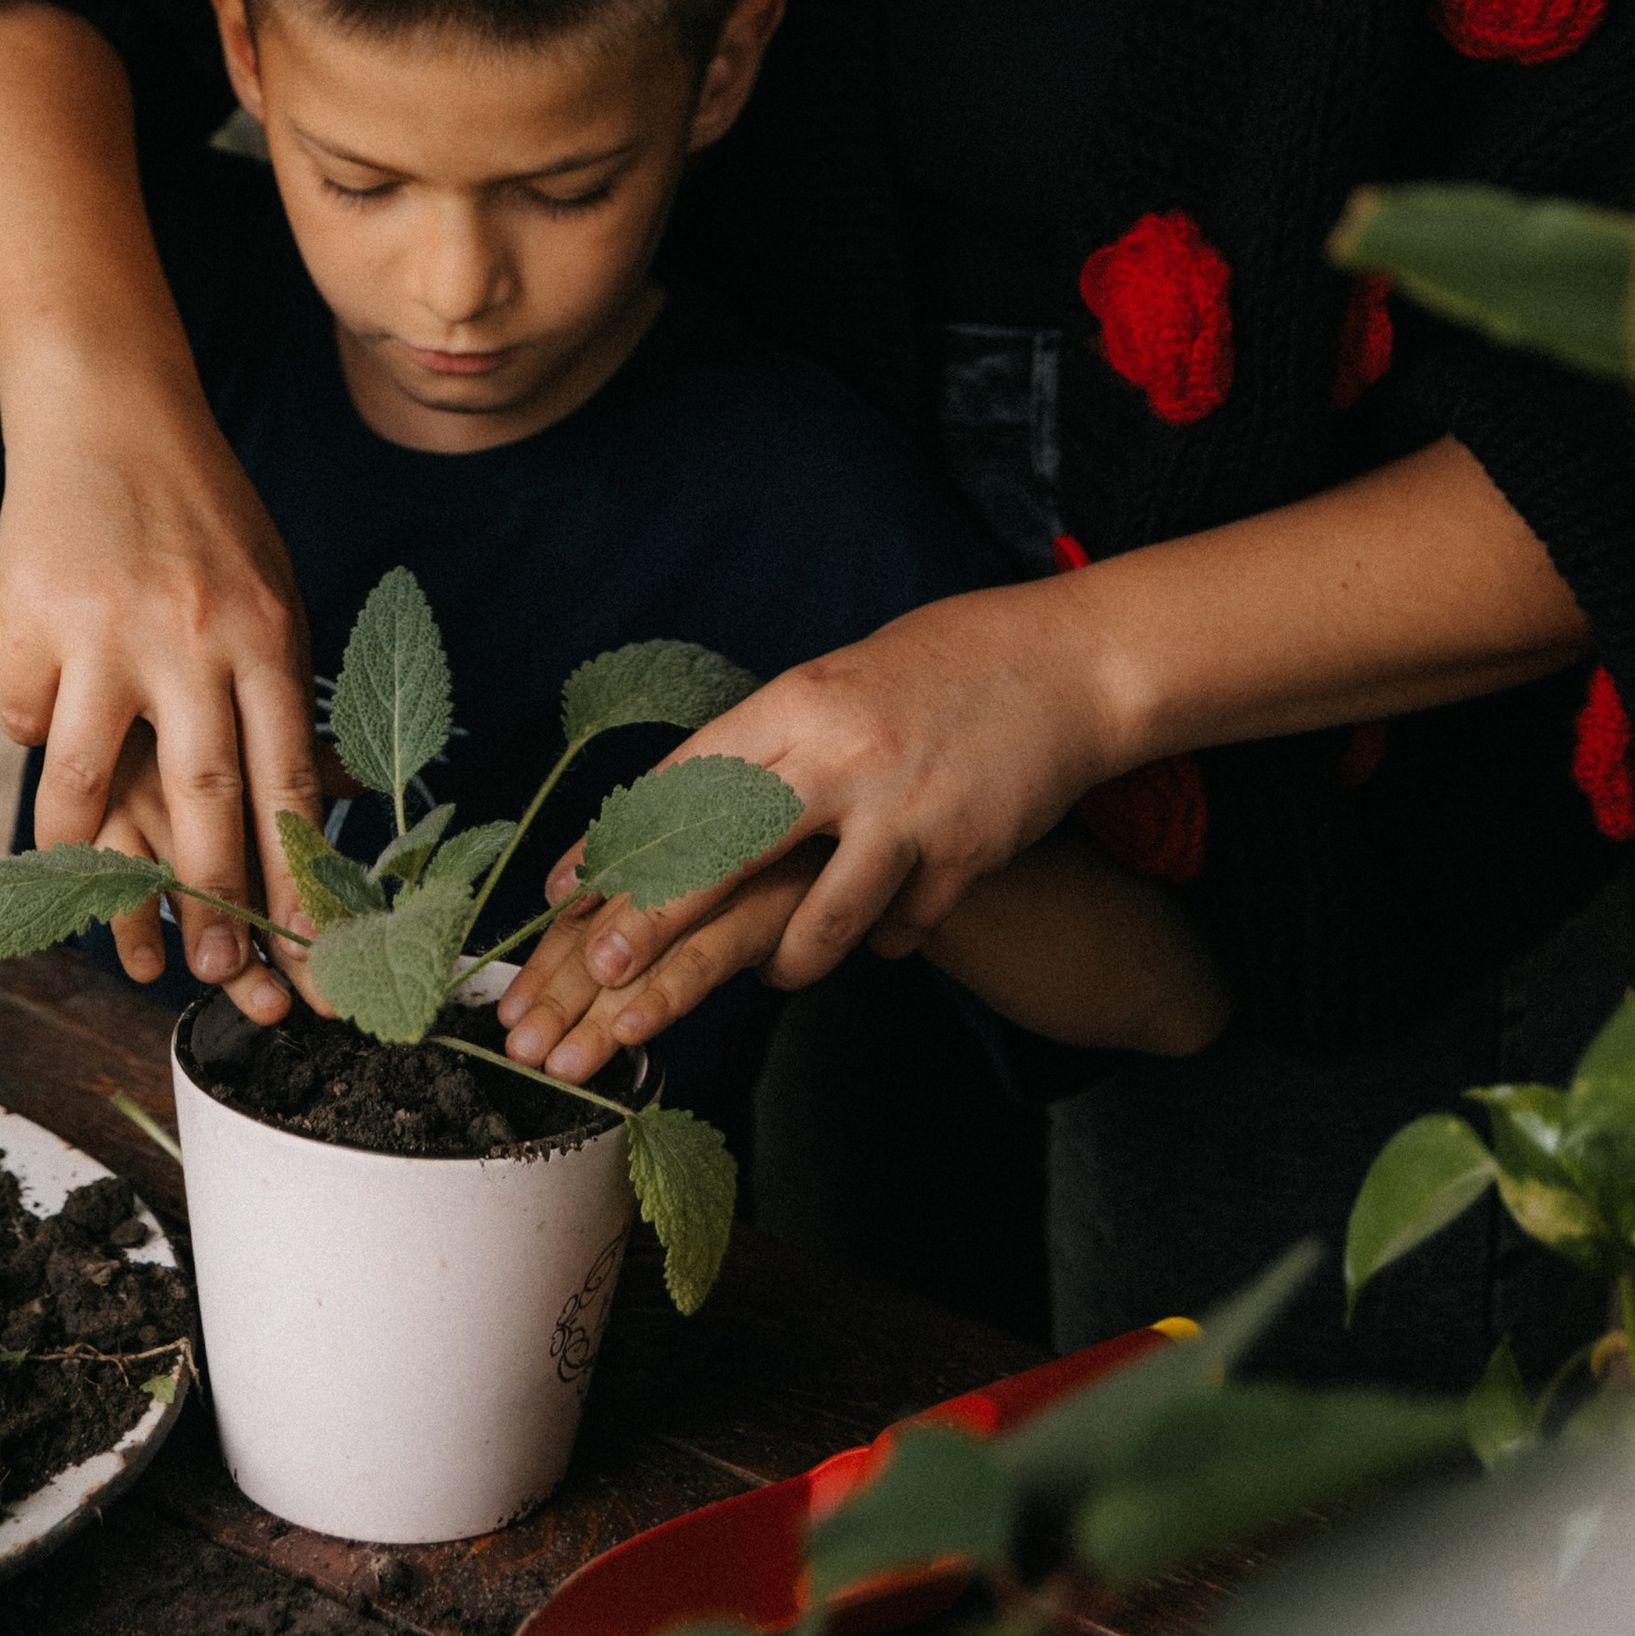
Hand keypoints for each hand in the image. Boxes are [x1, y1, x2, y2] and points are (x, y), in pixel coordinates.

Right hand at [0, 347, 321, 1021]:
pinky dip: (27, 736)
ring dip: (89, 848)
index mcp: (270, 634)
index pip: (293, 780)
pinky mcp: (35, 617)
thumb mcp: (269, 586)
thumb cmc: (201, 507)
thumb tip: (314, 799)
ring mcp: (110, 629)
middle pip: (210, 795)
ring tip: (97, 898)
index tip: (313, 950)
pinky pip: (24, 715)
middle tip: (218, 974)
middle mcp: (197, 638)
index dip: (300, 875)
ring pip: (88, 775)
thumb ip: (282, 685)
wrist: (109, 408)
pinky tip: (35, 737)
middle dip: (215, 898)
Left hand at [497, 583, 1114, 1065]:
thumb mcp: (837, 681)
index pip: (687, 780)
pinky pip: (896, 930)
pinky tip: (889, 926)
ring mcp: (904, 810)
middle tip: (602, 970)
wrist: (1071, 663)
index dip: (621, 842)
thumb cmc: (940, 667)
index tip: (562, 894)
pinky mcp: (961, 856)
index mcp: (799, 700)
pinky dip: (884, 937)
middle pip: (725, 849)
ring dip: (788, 961)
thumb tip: (678, 806)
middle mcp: (843, 754)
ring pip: (816, 922)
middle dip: (657, 916)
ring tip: (777, 972)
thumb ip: (769, 743)